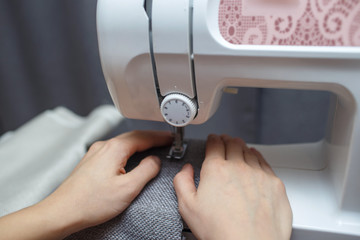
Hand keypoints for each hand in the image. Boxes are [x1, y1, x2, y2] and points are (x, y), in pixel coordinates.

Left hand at [0, 130, 171, 239]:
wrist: (62, 212)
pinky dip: (128, 150)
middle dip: (151, 137)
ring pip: (123, 143)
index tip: (170, 138)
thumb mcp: (128, 189)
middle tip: (165, 141)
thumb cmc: (90, 202)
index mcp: (114, 149)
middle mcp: (104, 147)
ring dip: (140, 143)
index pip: (143, 137)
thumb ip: (146, 171)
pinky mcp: (91, 162)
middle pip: (133, 136)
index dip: (159, 137)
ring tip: (152, 147)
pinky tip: (130, 157)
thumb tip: (155, 161)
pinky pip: (114, 150)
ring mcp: (95, 153)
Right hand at [174, 134, 291, 239]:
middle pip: (233, 143)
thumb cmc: (220, 231)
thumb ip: (182, 182)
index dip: (212, 139)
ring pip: (249, 151)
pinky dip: (258, 157)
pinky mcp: (274, 183)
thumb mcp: (188, 207)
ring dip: (242, 147)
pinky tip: (255, 159)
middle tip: (224, 141)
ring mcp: (259, 174)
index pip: (214, 144)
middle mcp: (238, 167)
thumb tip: (186, 170)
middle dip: (227, 140)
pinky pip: (265, 162)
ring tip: (239, 149)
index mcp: (216, 169)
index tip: (212, 140)